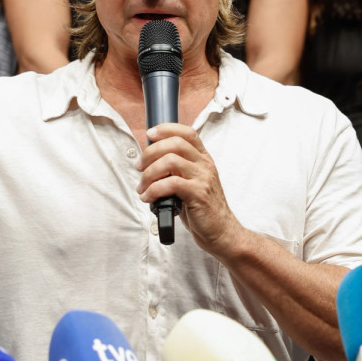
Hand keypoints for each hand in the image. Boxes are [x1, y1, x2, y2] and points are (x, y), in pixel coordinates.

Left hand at [137, 123, 240, 258]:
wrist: (221, 231)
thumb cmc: (202, 209)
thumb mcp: (192, 183)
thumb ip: (177, 170)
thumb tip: (150, 162)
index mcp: (203, 159)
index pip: (187, 133)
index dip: (167, 129)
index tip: (150, 134)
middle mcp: (205, 165)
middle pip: (175, 144)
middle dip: (150, 152)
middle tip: (140, 167)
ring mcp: (203, 179)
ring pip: (170, 161)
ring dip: (149, 173)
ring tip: (142, 186)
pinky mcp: (198, 194)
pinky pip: (170, 184)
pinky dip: (153, 190)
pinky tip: (148, 198)